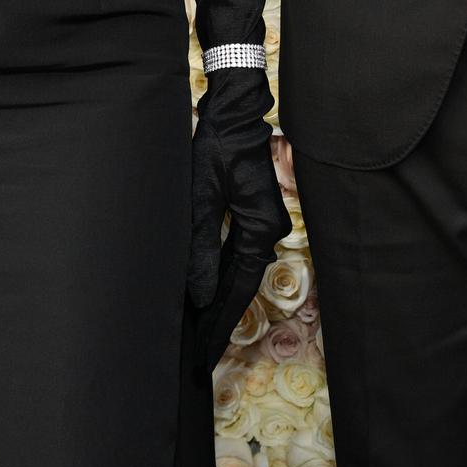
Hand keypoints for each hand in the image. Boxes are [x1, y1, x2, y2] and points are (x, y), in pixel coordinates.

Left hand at [187, 68, 289, 368]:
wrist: (234, 111)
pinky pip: (237, 252)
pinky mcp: (252, 212)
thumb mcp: (201, 198)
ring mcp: (262, 221)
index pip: (239, 290)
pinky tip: (205, 291)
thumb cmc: (217, 148)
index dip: (220, 323)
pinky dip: (220, 274)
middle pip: (240, 284)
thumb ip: (200, 247)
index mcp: (260, 229)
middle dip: (219, 318)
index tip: (205, 353)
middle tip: (198, 354)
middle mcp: (267, 229)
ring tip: (198, 331)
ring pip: (238, 270)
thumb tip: (198, 295)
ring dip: (218, 297)